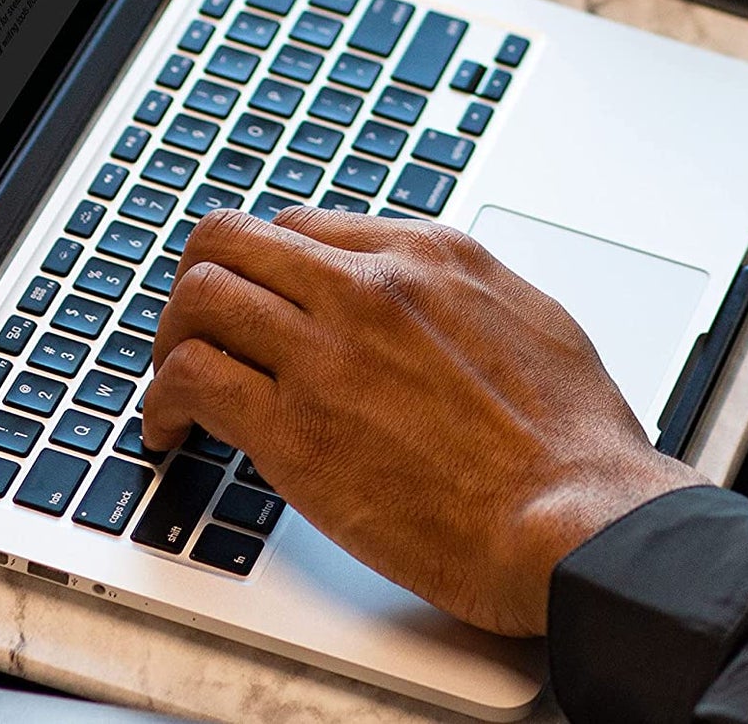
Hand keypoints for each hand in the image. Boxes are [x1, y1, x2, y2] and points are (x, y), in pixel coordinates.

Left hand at [142, 206, 700, 636]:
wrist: (583, 520)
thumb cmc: (571, 436)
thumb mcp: (527, 313)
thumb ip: (454, 286)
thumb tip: (411, 279)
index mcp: (424, 254)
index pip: (298, 226)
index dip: (264, 266)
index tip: (256, 301)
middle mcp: (368, 287)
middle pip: (231, 240)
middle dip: (199, 279)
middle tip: (192, 325)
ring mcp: (327, 353)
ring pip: (200, 296)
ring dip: (171, 336)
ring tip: (174, 379)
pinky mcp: (298, 429)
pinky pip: (194, 379)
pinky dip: (164, 399)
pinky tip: (172, 430)